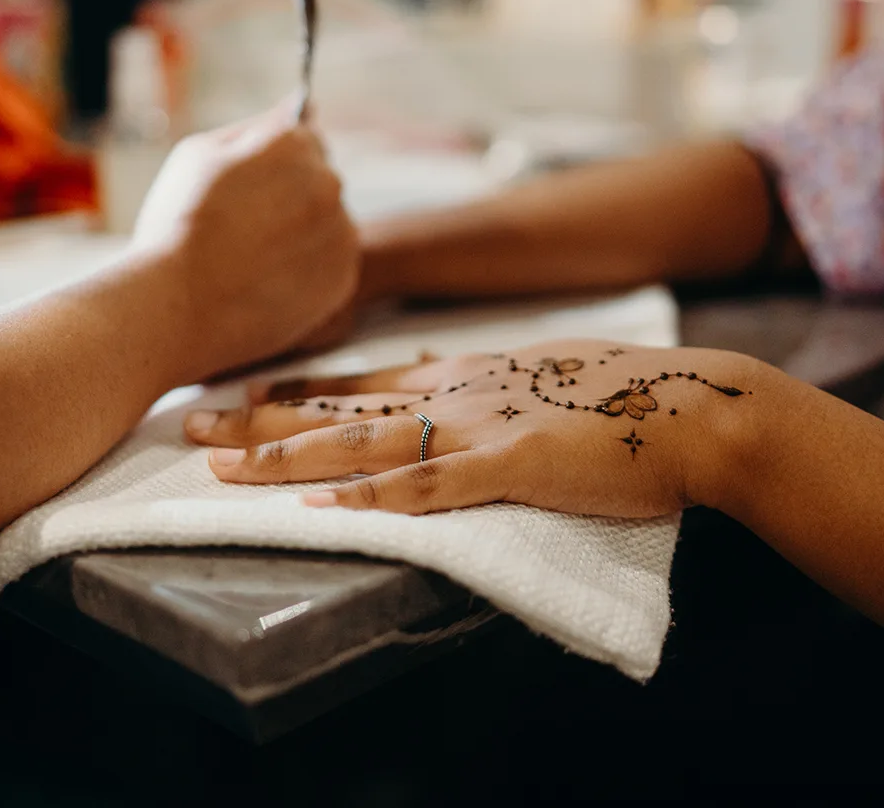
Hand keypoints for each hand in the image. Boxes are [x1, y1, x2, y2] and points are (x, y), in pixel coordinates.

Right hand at [132, 99, 357, 374]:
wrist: (177, 306)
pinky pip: (331, 267)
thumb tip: (298, 104)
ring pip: (328, 226)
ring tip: (252, 261)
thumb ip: (255, 127)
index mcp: (293, 144)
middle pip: (320, 182)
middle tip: (244, 229)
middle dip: (291, 198)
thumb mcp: (198, 154)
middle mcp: (328, 183)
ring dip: (303, 236)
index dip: (274, 165)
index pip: (305, 138)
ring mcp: (341, 234)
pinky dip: (308, 274)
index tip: (251, 188)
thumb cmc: (178, 224)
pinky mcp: (343, 279)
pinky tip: (267, 284)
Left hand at [184, 339, 770, 516]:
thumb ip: (487, 384)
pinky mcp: (508, 466)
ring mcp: (477, 428)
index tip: (240, 391)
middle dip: (259, 417)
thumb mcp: (542, 373)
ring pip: (361, 444)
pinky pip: (426, 487)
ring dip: (288, 455)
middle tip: (190, 422)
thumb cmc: (627, 399)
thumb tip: (444, 389)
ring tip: (223, 463)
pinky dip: (370, 499)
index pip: (359, 382)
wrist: (693, 406)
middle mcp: (455, 394)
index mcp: (465, 374)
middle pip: (337, 408)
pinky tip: (324, 510)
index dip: (294, 389)